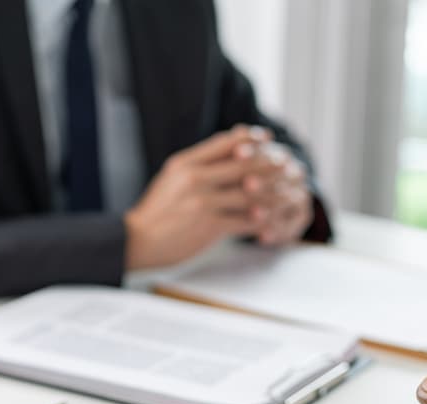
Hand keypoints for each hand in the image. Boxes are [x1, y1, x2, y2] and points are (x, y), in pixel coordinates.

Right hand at [124, 126, 277, 268]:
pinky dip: (260, 221)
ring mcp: (203, 201)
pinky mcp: (210, 225)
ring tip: (288, 195)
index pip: (225, 142)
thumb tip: (226, 146)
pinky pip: (245, 220)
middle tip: (289, 166)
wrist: (137, 241)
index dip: (251, 139)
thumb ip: (196, 163)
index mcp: (185, 163)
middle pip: (244, 164)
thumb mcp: (171, 178)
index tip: (268, 139)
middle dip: (271, 164)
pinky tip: (269, 221)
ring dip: (273, 194)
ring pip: (251, 193)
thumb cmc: (155, 212)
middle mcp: (195, 178)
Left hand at [237, 141, 313, 245]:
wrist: (249, 209)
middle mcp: (294, 172)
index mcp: (279, 154)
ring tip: (254, 214)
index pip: (270, 150)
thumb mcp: (230, 165)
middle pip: (284, 175)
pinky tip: (262, 238)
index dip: (254, 151)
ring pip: (290, 200)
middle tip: (247, 184)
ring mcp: (299, 195)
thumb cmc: (230, 182)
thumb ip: (233, 150)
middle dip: (264, 179)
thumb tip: (239, 131)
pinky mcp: (299, 218)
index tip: (236, 154)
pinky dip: (278, 232)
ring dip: (272, 207)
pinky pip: (292, 225)